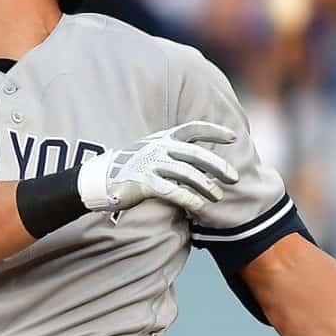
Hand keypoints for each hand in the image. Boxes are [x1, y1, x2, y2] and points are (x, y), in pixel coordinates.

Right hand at [77, 121, 239, 216]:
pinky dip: (189, 198)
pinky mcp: (144, 182)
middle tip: (235, 178)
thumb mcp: (153, 151)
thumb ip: (175, 152)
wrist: (101, 179)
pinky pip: (172, 191)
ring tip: (218, 197)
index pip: (193, 129)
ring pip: (187, 174)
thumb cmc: (133, 167)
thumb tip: (203, 162)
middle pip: (196, 154)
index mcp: (163, 138)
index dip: (214, 131)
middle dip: (218, 166)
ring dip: (206, 186)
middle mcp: (159, 148)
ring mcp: (151, 164)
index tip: (233, 137)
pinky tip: (199, 206)